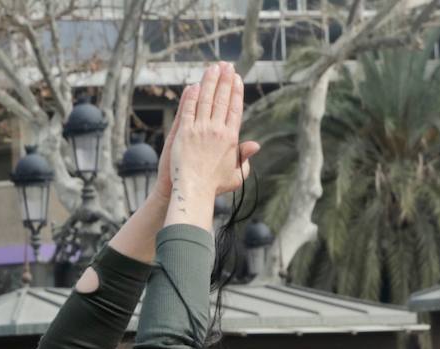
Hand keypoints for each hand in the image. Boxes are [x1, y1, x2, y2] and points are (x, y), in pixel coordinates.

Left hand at [167, 63, 256, 203]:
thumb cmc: (214, 187)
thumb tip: (255, 145)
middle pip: (222, 99)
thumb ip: (245, 159)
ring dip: (210, 81)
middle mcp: (217, 130)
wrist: (193, 192)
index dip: (236, 91)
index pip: (235, 108)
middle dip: (225, 80)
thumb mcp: (236, 175)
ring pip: (206, 100)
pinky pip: (188, 110)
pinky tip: (194, 85)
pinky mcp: (184, 133)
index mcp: (231, 137)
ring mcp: (200, 130)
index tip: (237, 78)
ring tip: (212, 67)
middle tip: (226, 65)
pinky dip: (191, 96)